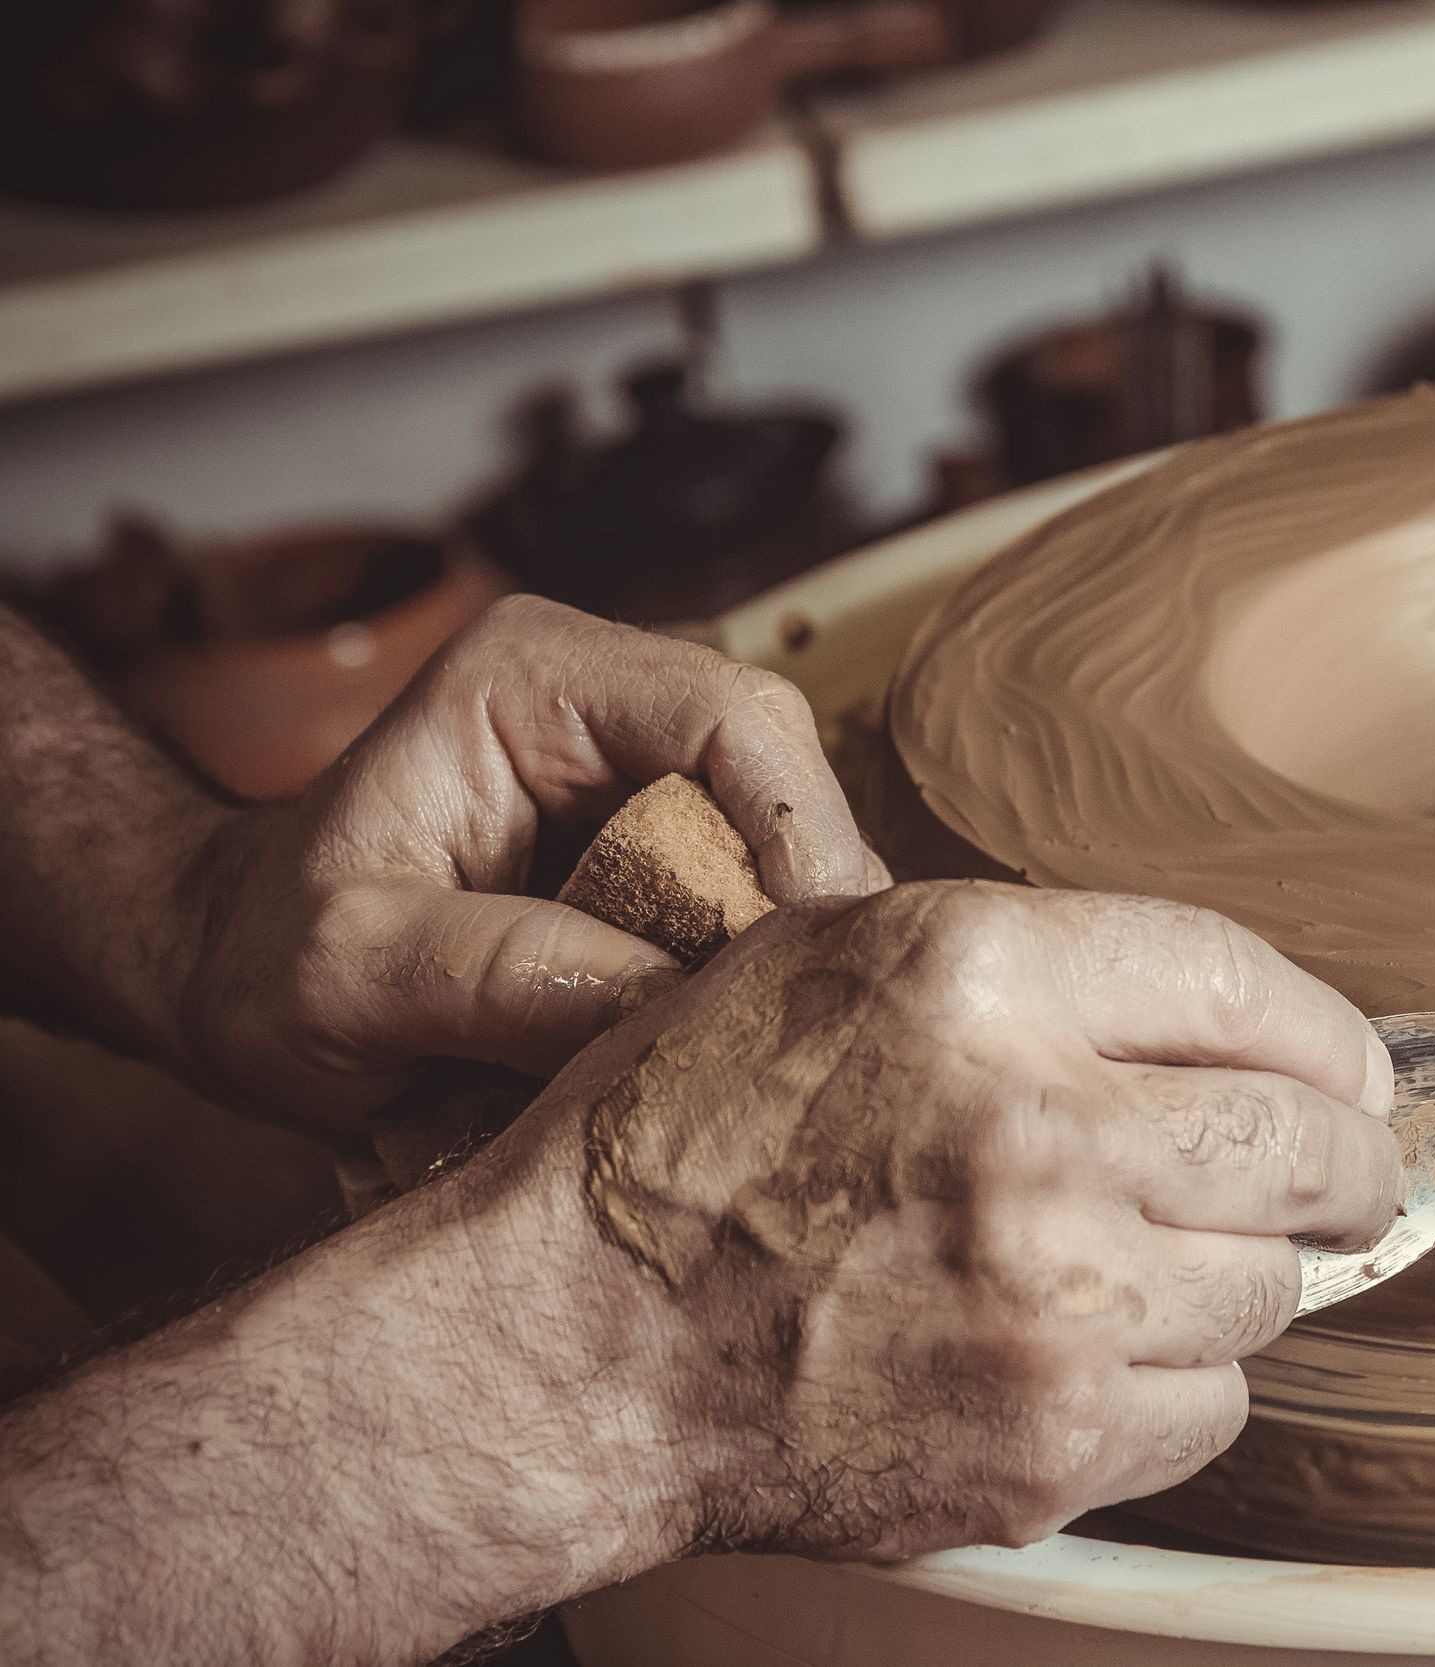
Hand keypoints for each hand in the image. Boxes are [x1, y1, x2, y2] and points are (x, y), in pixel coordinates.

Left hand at [178, 595, 885, 1133]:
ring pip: (792, 836)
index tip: (805, 960)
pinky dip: (761, 962)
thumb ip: (494, 978)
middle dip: (810, 897)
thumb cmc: (264, 960)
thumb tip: (664, 1001)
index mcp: (533, 675)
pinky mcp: (662, 839)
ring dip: (792, 939)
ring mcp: (643, 766)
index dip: (799, 831)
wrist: (228, 976)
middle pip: (788, 773)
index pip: (732, 717)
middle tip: (811, 1018)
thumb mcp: (344, 977)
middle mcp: (609, 696)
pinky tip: (738, 1028)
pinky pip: (759, 889)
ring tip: (775, 1036)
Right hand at [469, 880, 1400, 1559]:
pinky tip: (1088, 1353)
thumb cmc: (683, 1144)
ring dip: (1234, 1273)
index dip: (1324, 1032)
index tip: (1348, 1068)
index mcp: (977, 976)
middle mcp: (1034, 1130)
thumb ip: (1035, 966)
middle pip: (1308, 1145)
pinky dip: (1178, 1384)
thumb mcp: (831, 959)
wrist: (569, 1347)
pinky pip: (1215, 1410)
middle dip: (1342, 1160)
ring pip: (1274, 1289)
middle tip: (1329, 1171)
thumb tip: (1235, 1020)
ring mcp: (1052, 1305)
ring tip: (1141, 1263)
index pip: (1244, 983)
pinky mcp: (1049, 1446)